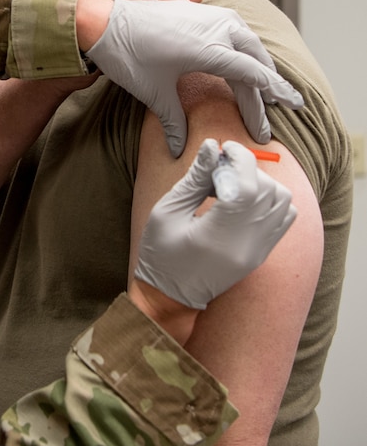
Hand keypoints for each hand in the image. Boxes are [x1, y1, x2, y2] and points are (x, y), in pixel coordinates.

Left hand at [84, 0, 303, 156]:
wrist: (102, 21)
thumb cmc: (127, 56)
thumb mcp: (153, 93)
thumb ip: (173, 121)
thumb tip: (181, 150)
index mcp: (212, 50)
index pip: (252, 79)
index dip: (269, 100)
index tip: (284, 115)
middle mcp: (218, 29)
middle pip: (256, 61)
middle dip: (269, 85)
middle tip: (282, 105)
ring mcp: (209, 15)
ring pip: (248, 41)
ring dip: (259, 62)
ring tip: (267, 84)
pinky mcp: (199, 10)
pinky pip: (234, 28)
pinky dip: (244, 46)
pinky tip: (244, 57)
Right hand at [133, 139, 296, 309]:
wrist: (170, 297)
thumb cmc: (159, 254)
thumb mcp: (166, 212)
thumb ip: (193, 179)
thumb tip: (212, 148)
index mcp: (218, 236)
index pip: (248, 187)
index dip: (240, 159)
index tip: (223, 148)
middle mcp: (247, 246)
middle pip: (267, 191)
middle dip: (246, 169)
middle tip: (217, 169)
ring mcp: (259, 252)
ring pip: (282, 202)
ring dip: (260, 183)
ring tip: (230, 185)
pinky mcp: (263, 254)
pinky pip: (284, 217)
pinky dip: (270, 200)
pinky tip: (242, 200)